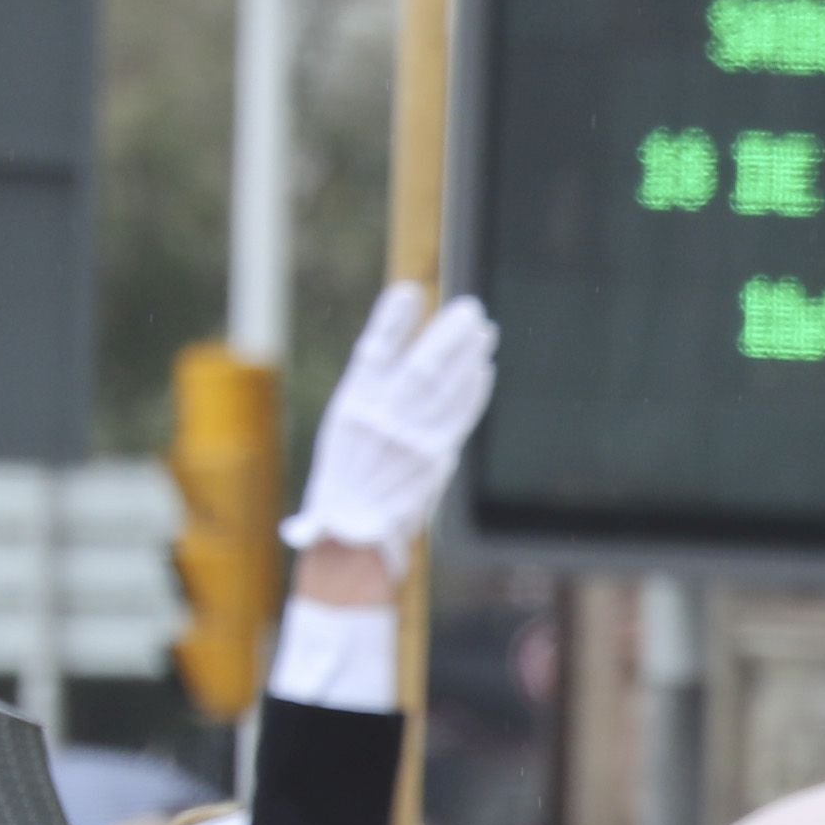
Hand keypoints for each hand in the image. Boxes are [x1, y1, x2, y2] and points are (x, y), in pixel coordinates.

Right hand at [283, 284, 498, 563]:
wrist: (352, 533)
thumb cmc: (344, 479)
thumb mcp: (339, 433)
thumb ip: (367, 395)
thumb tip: (392, 354)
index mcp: (351, 405)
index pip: (372, 351)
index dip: (392, 320)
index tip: (410, 291)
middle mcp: (381, 419)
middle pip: (422, 366)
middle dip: (449, 335)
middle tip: (471, 308)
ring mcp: (410, 440)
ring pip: (447, 389)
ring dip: (470, 357)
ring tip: (484, 330)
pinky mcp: (435, 459)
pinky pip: (460, 416)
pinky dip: (474, 390)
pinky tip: (485, 369)